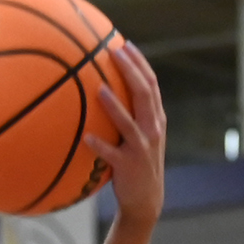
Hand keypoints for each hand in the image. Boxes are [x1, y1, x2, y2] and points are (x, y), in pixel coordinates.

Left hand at [86, 39, 166, 226]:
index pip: (151, 84)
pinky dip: (99, 145)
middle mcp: (152, 129)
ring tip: (99, 89)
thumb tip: (107, 85)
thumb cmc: (137, 162)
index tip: (125, 44)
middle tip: (113, 52)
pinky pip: (112, 153)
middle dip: (130, 71)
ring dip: (114, 105)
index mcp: (156, 119)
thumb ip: (132, 113)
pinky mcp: (128, 166)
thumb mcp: (142, 135)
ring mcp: (142, 147)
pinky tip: (87, 137)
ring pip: (129, 122)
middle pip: (144, 94)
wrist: (145, 199)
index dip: (139, 63)